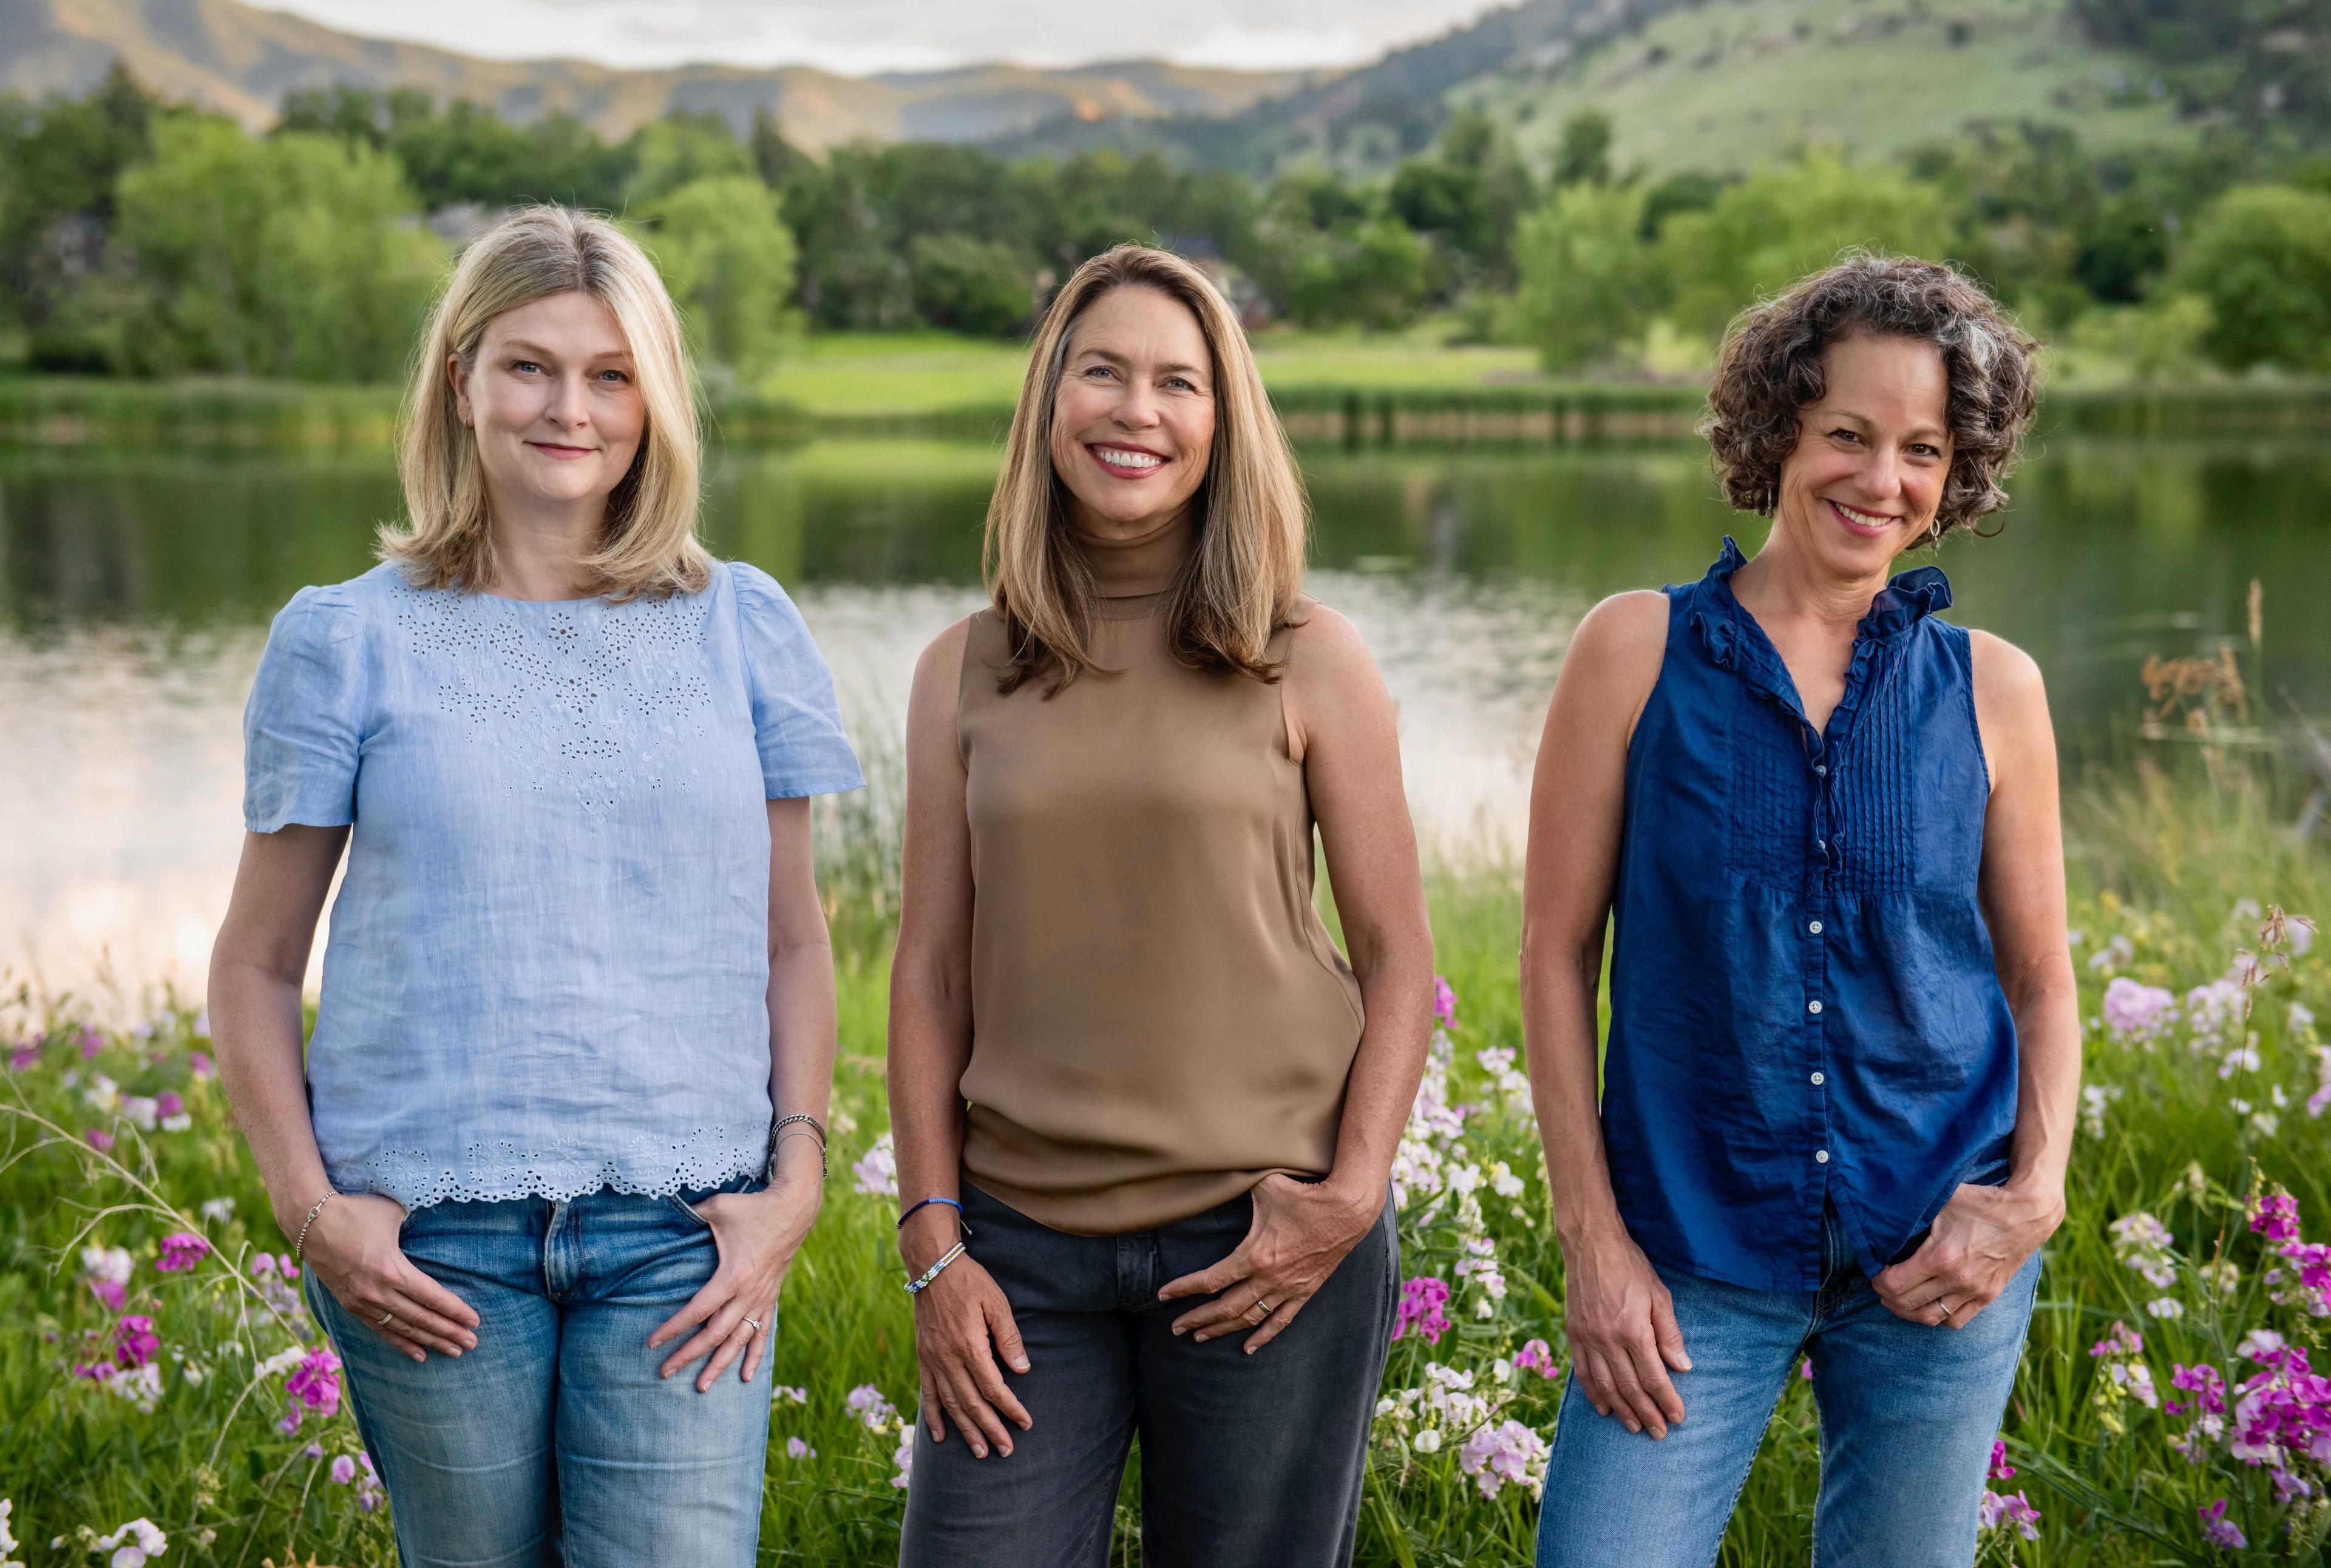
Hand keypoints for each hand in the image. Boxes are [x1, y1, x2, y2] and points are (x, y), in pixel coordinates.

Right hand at [299, 1192, 479, 1363]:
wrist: (310, 1221)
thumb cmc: (357, 1211)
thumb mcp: (394, 1213)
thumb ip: (417, 1226)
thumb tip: (437, 1228)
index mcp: (392, 1269)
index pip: (432, 1297)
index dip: (455, 1311)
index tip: (475, 1322)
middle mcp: (378, 1292)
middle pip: (421, 1318)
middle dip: (449, 1332)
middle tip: (472, 1344)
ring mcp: (362, 1302)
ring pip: (403, 1329)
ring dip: (430, 1341)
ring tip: (454, 1352)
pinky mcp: (351, 1305)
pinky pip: (381, 1330)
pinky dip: (401, 1343)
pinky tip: (419, 1354)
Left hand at [648, 1167, 821, 1391]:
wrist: (795, 1207)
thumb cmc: (753, 1207)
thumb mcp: (717, 1208)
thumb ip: (690, 1215)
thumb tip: (664, 1212)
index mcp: (732, 1276)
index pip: (697, 1311)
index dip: (674, 1328)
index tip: (653, 1343)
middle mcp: (748, 1294)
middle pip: (715, 1335)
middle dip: (689, 1355)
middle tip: (665, 1372)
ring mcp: (762, 1298)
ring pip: (739, 1341)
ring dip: (720, 1365)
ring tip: (702, 1387)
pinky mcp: (771, 1297)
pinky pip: (762, 1332)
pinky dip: (754, 1355)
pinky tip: (746, 1377)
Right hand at [906, 1212, 1030, 1458]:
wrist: (933, 1266)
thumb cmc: (970, 1281)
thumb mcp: (997, 1303)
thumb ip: (1009, 1338)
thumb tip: (1022, 1371)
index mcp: (969, 1345)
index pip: (993, 1387)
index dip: (1010, 1408)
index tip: (1025, 1423)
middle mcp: (948, 1358)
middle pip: (971, 1403)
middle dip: (990, 1429)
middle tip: (1006, 1451)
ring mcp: (932, 1359)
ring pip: (950, 1404)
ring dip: (965, 1430)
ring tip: (980, 1452)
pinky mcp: (923, 1357)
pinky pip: (928, 1393)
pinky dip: (933, 1416)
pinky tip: (940, 1436)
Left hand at [1156, 1174, 1377, 1354]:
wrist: (1348, 1209)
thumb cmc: (1304, 1194)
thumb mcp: (1265, 1186)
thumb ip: (1238, 1184)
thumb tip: (1216, 1173)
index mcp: (1255, 1256)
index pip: (1211, 1280)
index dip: (1184, 1289)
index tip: (1163, 1295)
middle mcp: (1269, 1279)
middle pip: (1226, 1308)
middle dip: (1198, 1319)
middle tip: (1176, 1329)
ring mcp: (1288, 1288)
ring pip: (1250, 1318)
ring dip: (1223, 1329)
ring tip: (1201, 1337)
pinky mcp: (1305, 1291)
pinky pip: (1281, 1321)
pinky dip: (1263, 1336)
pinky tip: (1248, 1348)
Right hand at [1559, 1224, 1689, 1438]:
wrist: (1590, 1244)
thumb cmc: (1630, 1266)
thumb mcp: (1659, 1295)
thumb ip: (1669, 1333)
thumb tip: (1682, 1366)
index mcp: (1633, 1330)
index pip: (1654, 1377)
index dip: (1667, 1401)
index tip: (1678, 1418)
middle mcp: (1607, 1339)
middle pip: (1629, 1387)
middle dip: (1647, 1413)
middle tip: (1659, 1433)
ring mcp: (1587, 1338)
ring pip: (1605, 1385)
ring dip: (1621, 1410)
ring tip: (1634, 1426)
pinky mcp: (1574, 1333)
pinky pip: (1583, 1371)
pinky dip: (1593, 1393)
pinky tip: (1602, 1407)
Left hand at [1873, 1180, 2062, 1329]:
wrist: (2027, 1214)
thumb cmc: (1980, 1203)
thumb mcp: (1941, 1200)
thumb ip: (1912, 1212)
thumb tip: (1880, 1215)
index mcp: (1940, 1257)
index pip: (1895, 1284)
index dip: (1878, 1281)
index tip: (1874, 1271)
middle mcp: (1957, 1280)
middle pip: (1908, 1304)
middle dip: (1887, 1297)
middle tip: (1881, 1286)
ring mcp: (1974, 1291)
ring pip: (1931, 1318)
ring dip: (1908, 1312)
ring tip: (1898, 1299)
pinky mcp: (1988, 1296)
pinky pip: (1956, 1320)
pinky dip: (1937, 1317)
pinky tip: (1927, 1305)